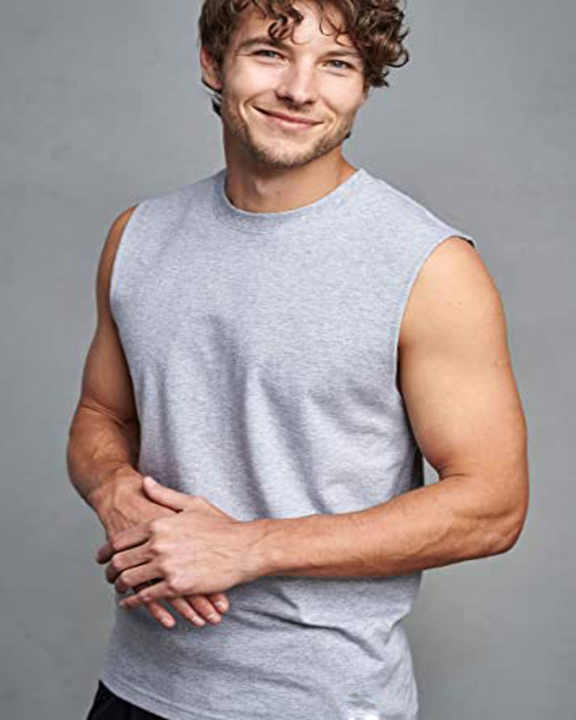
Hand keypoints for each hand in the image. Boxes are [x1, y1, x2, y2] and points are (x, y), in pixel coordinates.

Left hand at [95, 476, 266, 608]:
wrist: (244, 548)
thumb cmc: (221, 525)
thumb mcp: (192, 503)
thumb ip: (163, 494)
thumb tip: (145, 481)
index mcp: (159, 523)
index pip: (121, 540)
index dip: (107, 551)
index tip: (102, 557)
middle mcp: (158, 544)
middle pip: (120, 561)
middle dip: (109, 571)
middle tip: (107, 576)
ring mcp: (166, 566)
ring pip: (129, 580)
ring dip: (120, 587)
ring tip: (118, 589)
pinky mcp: (176, 585)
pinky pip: (146, 597)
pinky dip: (134, 602)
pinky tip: (130, 603)